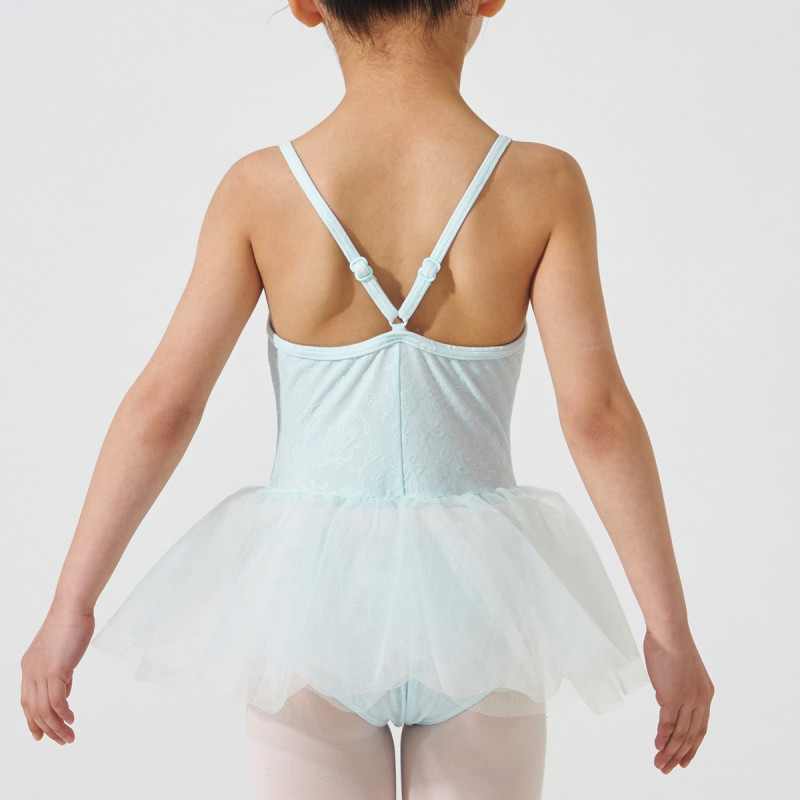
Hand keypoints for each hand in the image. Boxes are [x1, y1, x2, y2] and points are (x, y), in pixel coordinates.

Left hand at [20, 604, 94, 744]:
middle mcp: (30, 673)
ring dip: (57, 727)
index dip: (32, 721)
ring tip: (69, 736)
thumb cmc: (70, 625)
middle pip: (34, 710)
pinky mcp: (55, 671)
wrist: (71, 609)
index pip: (27, 702)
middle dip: (47, 729)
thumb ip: (60, 673)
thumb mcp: (61, 653)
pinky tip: (71, 719)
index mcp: (29, 668)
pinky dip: (63, 714)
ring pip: (45, 710)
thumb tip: (64, 692)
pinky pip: (57, 701)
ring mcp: (41, 673)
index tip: (41, 735)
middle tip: (60, 741)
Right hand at [642, 627, 713, 773]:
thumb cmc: (670, 644)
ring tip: (660, 763)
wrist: (669, 631)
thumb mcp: (679, 671)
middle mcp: (701, 700)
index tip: (684, 760)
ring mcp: (688, 699)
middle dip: (679, 755)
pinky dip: (662, 737)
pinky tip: (658, 746)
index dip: (692, 747)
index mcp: (705, 694)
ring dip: (669, 751)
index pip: (701, 728)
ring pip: (680, 734)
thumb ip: (675, 688)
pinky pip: (668, 723)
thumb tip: (664, 700)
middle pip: (691, 736)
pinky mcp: (673, 696)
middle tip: (668, 768)